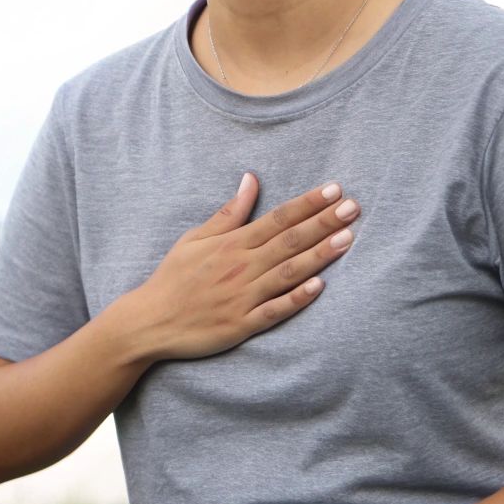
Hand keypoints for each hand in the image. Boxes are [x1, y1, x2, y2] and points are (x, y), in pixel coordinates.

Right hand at [127, 173, 360, 363]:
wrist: (149, 321)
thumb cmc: (174, 277)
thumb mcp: (194, 238)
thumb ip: (229, 213)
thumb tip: (251, 180)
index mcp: (231, 244)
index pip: (277, 218)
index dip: (307, 203)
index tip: (334, 189)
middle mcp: (240, 267)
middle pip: (289, 240)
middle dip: (323, 222)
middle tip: (354, 206)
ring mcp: (243, 296)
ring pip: (288, 272)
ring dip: (319, 255)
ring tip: (348, 238)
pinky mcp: (242, 324)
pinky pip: (274, 311)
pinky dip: (296, 299)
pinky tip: (319, 287)